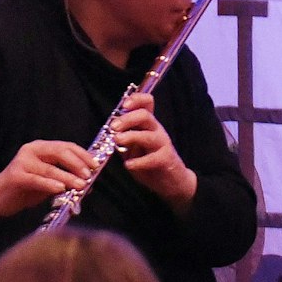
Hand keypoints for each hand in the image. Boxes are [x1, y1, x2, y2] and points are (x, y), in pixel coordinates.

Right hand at [0, 138, 97, 216]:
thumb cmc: (25, 188)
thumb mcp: (49, 180)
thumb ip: (66, 177)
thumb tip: (90, 181)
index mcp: (41, 148)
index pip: (67, 146)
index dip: (83, 155)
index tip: (96, 165)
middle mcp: (31, 151)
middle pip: (60, 152)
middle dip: (78, 164)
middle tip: (89, 175)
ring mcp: (22, 162)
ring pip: (50, 168)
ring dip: (68, 177)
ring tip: (81, 185)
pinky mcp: (15, 176)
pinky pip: (36, 179)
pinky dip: (50, 184)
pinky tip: (61, 188)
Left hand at [111, 92, 197, 206]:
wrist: (172, 181)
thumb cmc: (149, 162)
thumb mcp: (133, 147)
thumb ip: (124, 137)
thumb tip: (110, 130)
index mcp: (148, 125)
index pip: (147, 103)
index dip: (136, 100)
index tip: (123, 105)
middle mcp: (157, 131)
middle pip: (145, 116)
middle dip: (127, 119)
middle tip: (113, 127)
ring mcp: (163, 145)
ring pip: (148, 135)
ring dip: (131, 136)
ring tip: (118, 141)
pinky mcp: (165, 160)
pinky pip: (152, 158)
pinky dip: (138, 162)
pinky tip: (129, 165)